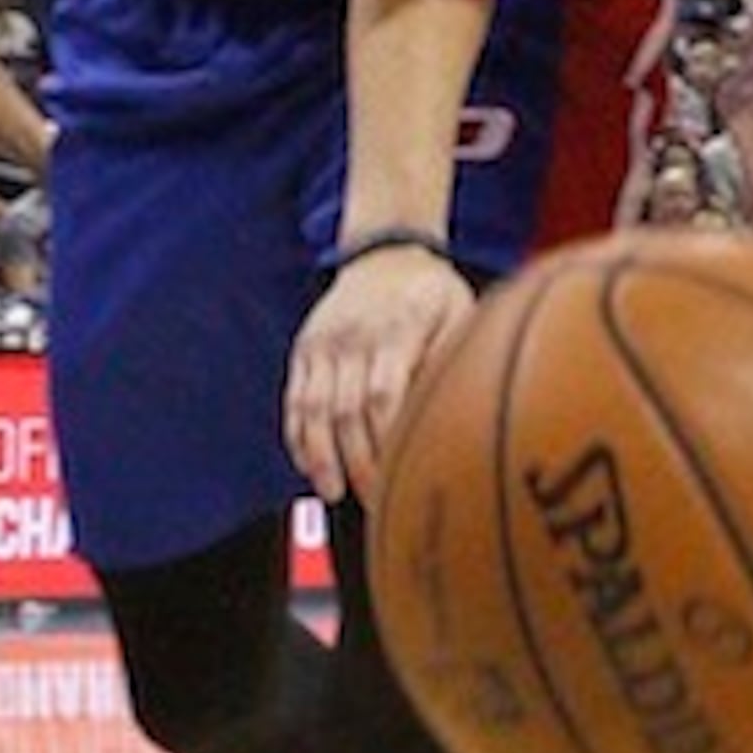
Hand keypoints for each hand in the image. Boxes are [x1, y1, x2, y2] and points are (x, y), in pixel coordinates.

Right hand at [285, 248, 472, 505]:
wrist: (384, 252)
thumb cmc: (432, 293)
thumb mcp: (458, 312)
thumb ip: (449, 358)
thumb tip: (447, 411)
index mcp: (396, 330)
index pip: (383, 394)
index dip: (386, 441)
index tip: (398, 476)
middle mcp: (353, 337)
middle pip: (346, 410)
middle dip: (357, 461)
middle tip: (373, 501)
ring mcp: (324, 344)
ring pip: (313, 408)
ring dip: (319, 456)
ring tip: (332, 492)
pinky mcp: (305, 350)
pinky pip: (294, 398)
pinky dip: (298, 434)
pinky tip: (308, 465)